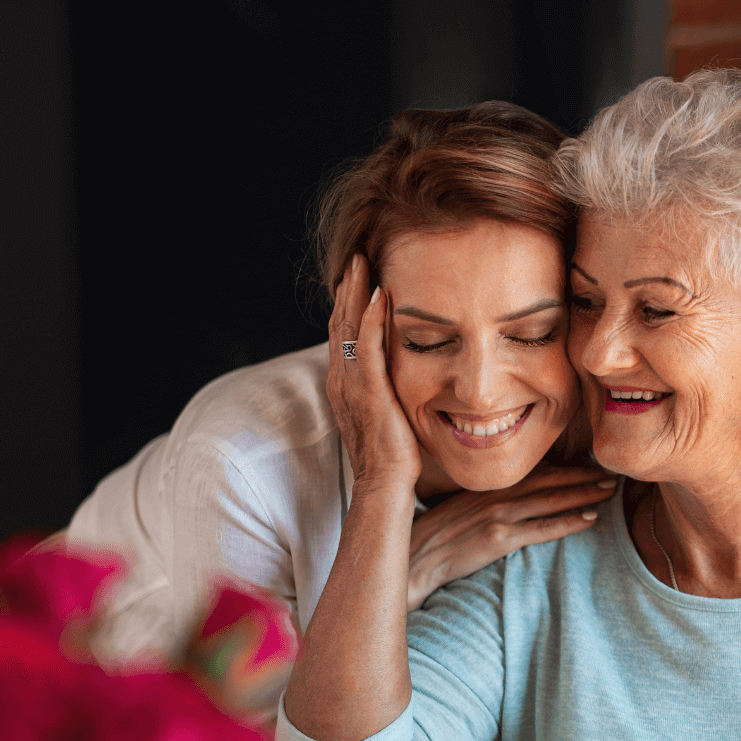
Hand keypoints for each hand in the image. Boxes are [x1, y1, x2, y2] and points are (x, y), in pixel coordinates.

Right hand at [326, 254, 420, 488]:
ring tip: (363, 262)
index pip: (342, 334)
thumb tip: (401, 378)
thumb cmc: (390, 457)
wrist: (383, 485)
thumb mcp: (385, 415)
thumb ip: (385, 391)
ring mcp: (351, 385)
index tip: (358, 275)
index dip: (347, 303)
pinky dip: (370, 318)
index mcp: (344, 385)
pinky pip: (366, 347)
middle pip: (339, 322)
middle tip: (357, 256)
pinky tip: (378, 295)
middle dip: (347, 288)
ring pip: (347, 328)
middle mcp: (341, 380)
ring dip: (355, 292)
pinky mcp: (369, 392)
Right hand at [407, 467, 616, 610]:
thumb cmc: (435, 536)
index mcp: (488, 486)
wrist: (416, 557)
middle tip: (612, 474)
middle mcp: (496, 495)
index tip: (589, 466)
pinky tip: (589, 519)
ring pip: (551, 499)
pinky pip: (542, 529)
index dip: (565, 468)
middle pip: (549, 480)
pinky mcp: (499, 539)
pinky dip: (568, 522)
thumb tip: (510, 500)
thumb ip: (486, 500)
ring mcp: (498, 515)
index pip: (533, 471)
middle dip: (582, 476)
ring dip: (583, 494)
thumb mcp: (461, 507)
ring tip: (609, 491)